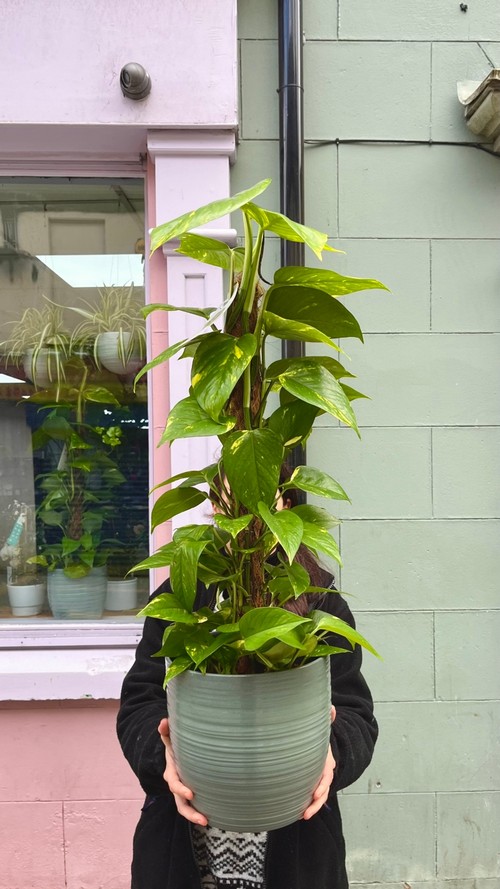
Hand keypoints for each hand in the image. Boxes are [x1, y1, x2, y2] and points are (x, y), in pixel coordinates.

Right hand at [158, 718, 207, 825]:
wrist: (175, 757)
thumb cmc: (175, 748)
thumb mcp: (170, 741)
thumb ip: (167, 732)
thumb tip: (163, 722)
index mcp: (172, 773)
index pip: (175, 784)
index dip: (181, 790)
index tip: (191, 794)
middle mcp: (176, 786)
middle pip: (180, 803)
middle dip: (190, 812)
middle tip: (202, 818)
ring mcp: (182, 793)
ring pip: (185, 808)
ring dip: (194, 816)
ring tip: (207, 822)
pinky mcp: (190, 795)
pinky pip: (193, 807)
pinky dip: (200, 812)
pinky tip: (213, 817)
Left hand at [302, 705, 336, 820]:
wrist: (316, 746)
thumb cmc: (317, 738)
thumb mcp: (321, 729)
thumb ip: (326, 719)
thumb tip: (332, 708)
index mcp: (326, 760)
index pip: (327, 774)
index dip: (323, 784)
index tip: (316, 793)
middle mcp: (324, 772)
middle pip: (323, 789)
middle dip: (317, 801)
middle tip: (308, 811)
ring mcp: (318, 779)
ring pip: (319, 796)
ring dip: (312, 807)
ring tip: (303, 816)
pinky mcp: (311, 784)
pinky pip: (311, 796)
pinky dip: (307, 805)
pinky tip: (295, 813)